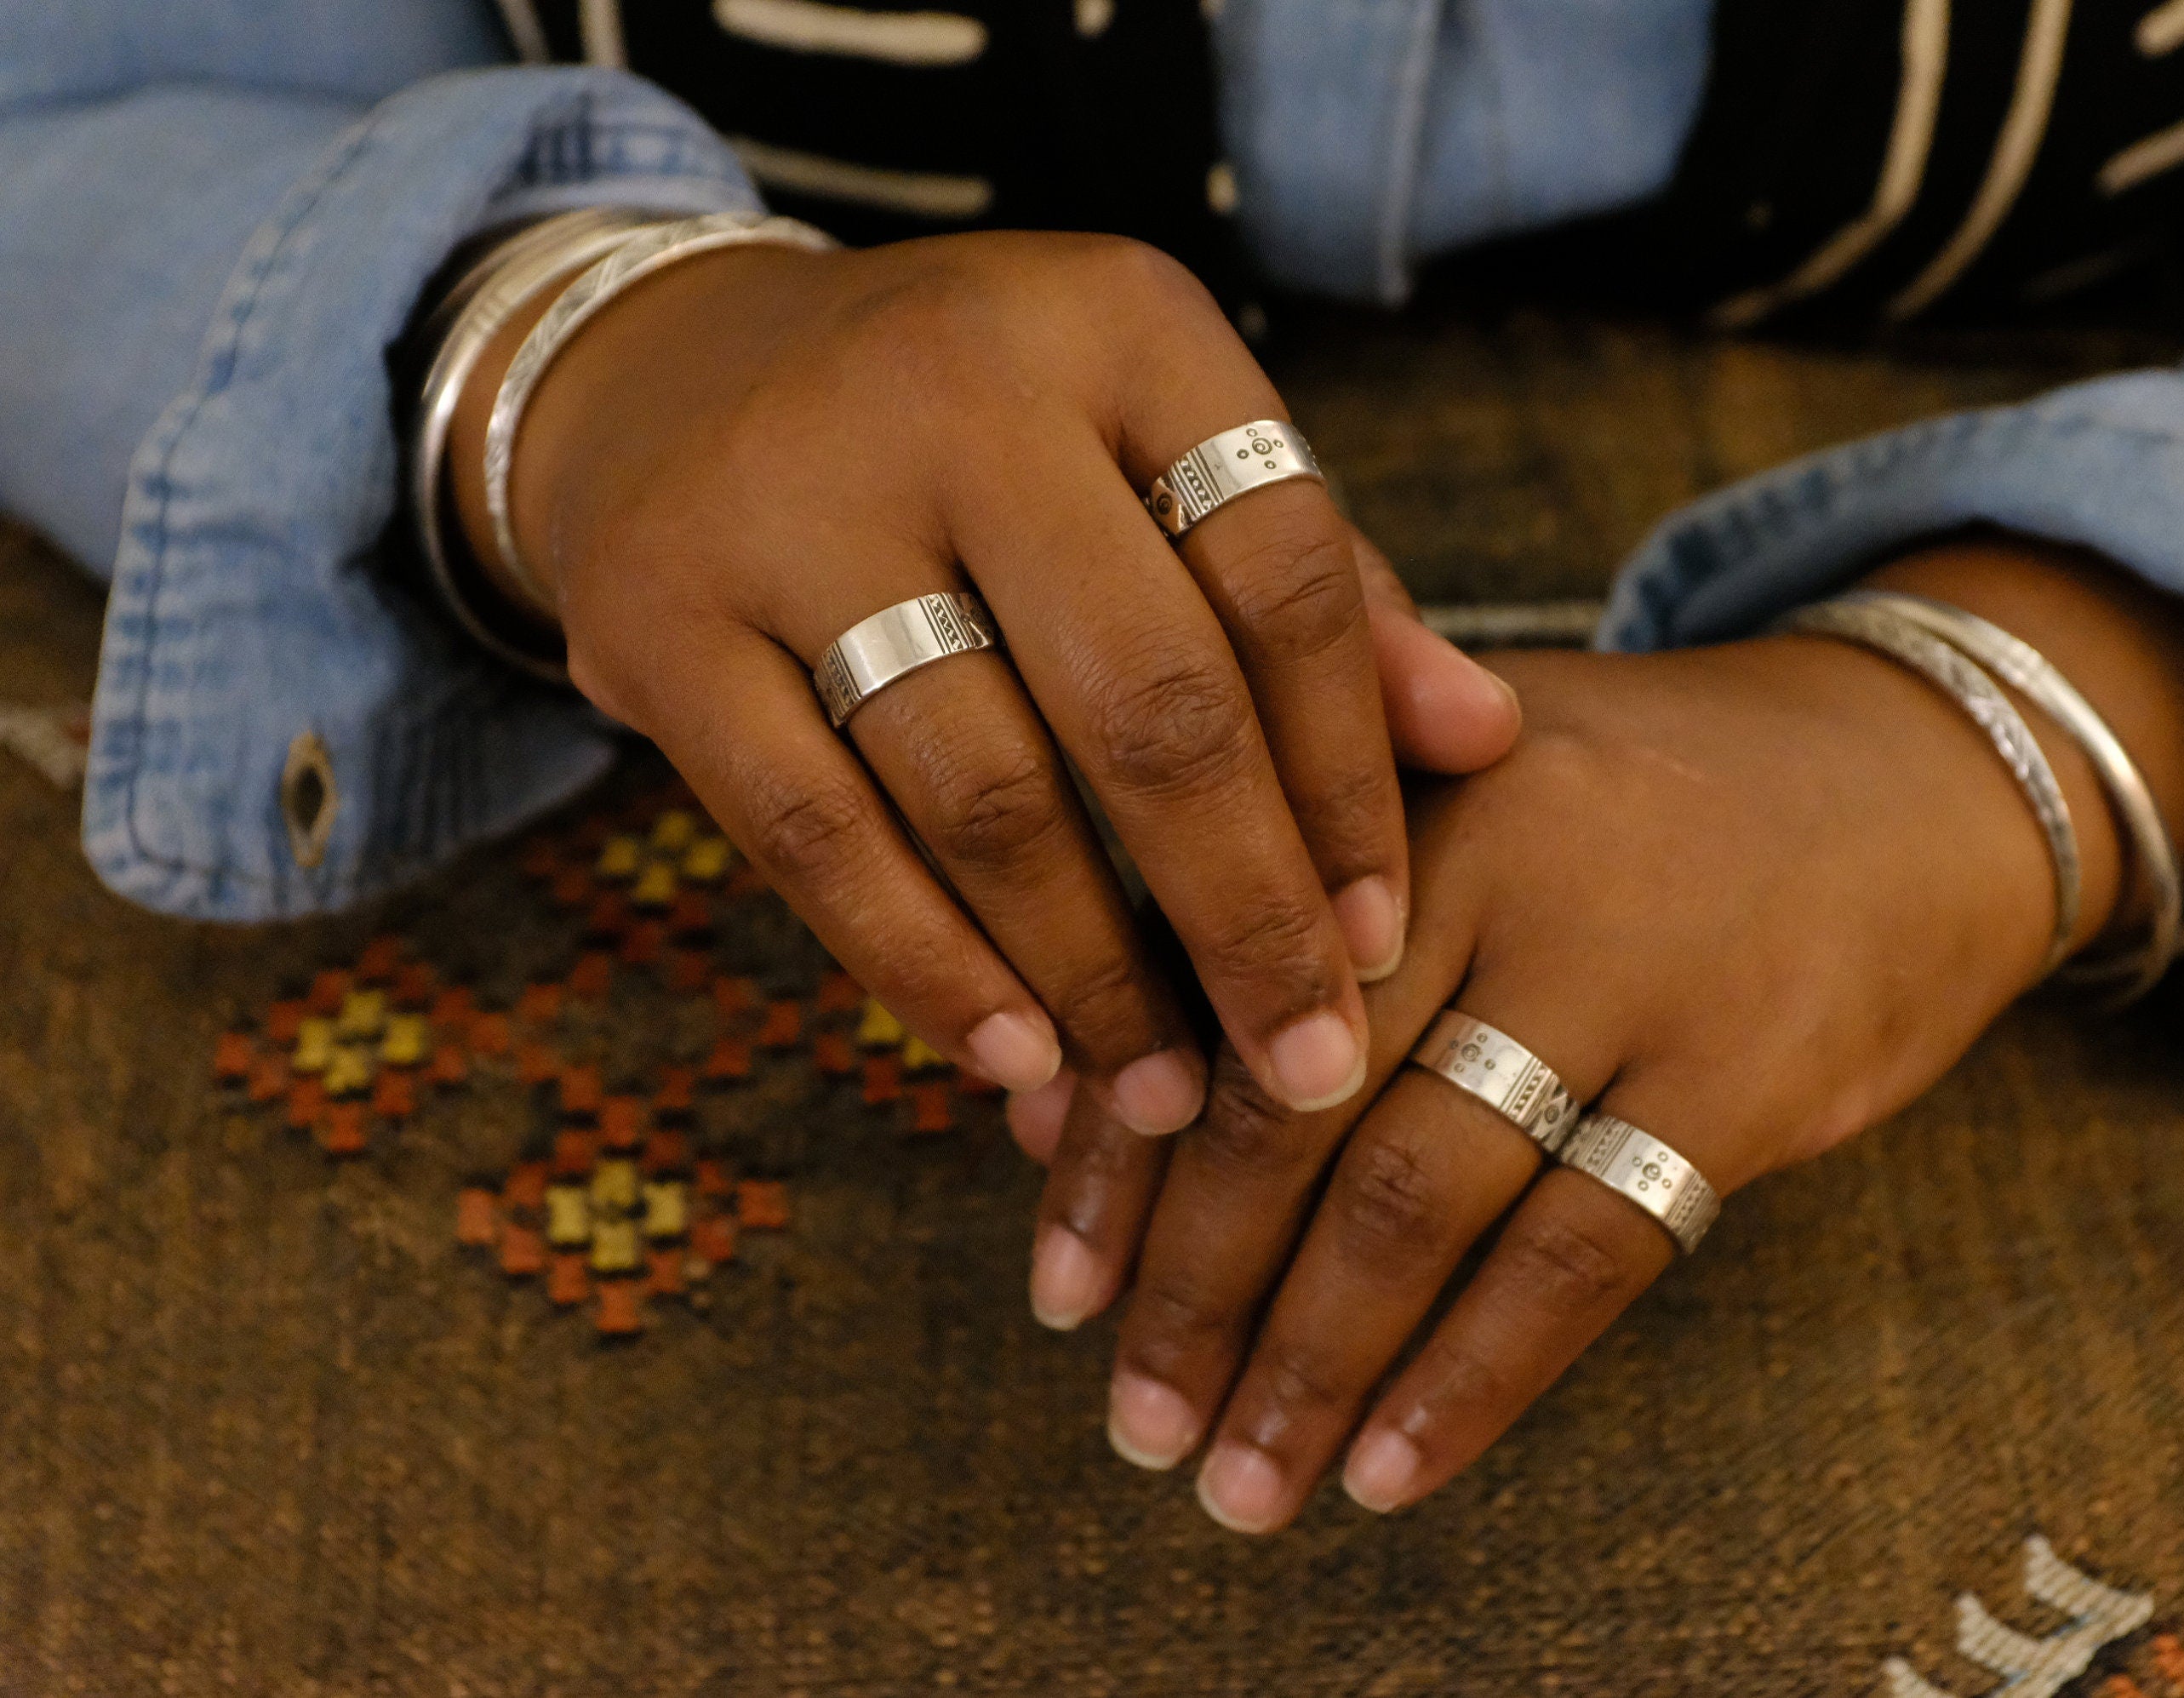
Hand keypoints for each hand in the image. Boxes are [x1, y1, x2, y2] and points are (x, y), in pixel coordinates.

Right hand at [448, 230, 1519, 1127]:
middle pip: (1149, 697)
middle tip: (1311, 1068)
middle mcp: (956, 387)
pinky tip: (1015, 1061)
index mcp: (1117, 325)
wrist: (670, 368)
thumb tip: (1490, 738)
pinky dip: (926, 970)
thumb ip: (1319, 587)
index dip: (1349, 777)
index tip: (1385, 938)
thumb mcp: (1153, 451)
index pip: (1282, 573)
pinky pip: (814, 837)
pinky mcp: (658, 617)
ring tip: (1171, 1097)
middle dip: (1245, 914)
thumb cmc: (979, 439)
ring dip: (1093, 974)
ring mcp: (788, 500)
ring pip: (983, 788)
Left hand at [1026, 539, 2183, 1529]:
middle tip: (1135, 1422)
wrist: (1912, 771)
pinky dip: (1473, 1377)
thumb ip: (1263, 941)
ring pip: (1420, 1195)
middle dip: (1196, 1289)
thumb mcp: (1450, 798)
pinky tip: (1396, 1466)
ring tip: (1240, 1484)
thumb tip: (1064, 1121)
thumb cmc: (1628, 812)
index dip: (1121, 1157)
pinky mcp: (1745, 1070)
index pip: (1203, 991)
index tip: (1060, 1295)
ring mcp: (1628, 966)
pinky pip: (1581, 1253)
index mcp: (1388, 786)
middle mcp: (1490, 862)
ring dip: (1314, 1363)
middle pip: (1292, 1105)